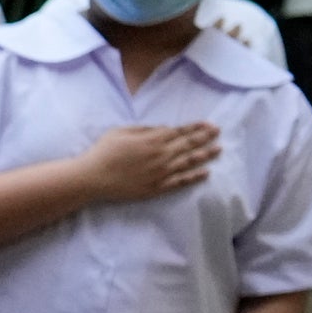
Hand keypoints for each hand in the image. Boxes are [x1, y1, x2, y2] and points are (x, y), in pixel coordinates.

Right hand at [76, 121, 221, 201]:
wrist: (92, 178)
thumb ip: (145, 129)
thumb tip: (164, 129)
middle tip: (219, 133)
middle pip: (189, 145)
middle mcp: (161, 155)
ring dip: (205, 155)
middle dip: (205, 138)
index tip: (209, 125)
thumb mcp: (121, 131)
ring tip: (218, 149)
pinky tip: (206, 172)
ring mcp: (160, 172)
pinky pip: (180, 182)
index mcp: (152, 139)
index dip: (196, 127)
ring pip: (189, 162)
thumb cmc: (103, 152)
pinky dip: (194, 177)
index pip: (180, 131)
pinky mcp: (156, 188)